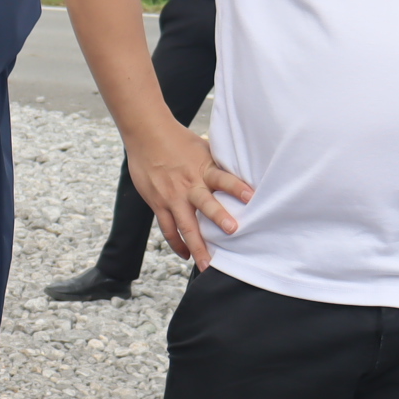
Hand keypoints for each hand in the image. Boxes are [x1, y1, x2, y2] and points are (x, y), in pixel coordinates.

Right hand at [123, 116, 254, 267]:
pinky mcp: (158, 203)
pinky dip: (177, 243)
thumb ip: (219, 162)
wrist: (146, 135)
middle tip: (233, 231)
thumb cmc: (178, 139)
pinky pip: (168, 228)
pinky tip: (186, 254)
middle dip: (218, 217)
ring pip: (185, 224)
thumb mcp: (203, 147)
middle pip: (205, 204)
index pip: (224, 178)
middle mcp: (189, 185)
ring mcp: (172, 196)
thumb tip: (243, 166)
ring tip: (206, 264)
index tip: (252, 196)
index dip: (237, 187)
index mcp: (204, 169)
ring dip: (196, 245)